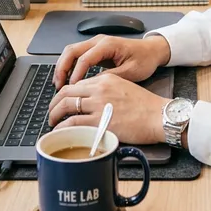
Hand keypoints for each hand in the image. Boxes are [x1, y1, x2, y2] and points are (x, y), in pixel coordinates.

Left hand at [48, 72, 165, 143]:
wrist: (158, 116)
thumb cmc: (146, 106)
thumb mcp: (124, 88)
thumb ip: (107, 91)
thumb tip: (92, 102)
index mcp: (105, 79)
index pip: (78, 83)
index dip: (66, 93)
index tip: (63, 101)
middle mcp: (99, 88)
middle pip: (67, 91)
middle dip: (55, 102)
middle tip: (52, 111)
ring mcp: (98, 104)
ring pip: (66, 105)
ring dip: (55, 114)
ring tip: (53, 122)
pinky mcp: (99, 121)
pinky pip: (72, 122)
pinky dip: (62, 127)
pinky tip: (59, 132)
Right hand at [53, 33, 170, 88]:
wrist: (152, 50)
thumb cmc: (144, 60)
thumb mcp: (130, 72)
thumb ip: (111, 78)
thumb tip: (91, 87)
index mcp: (108, 44)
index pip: (85, 58)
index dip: (75, 74)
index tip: (72, 89)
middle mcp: (99, 40)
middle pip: (72, 50)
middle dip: (62, 68)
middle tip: (58, 86)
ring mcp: (96, 43)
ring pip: (71, 51)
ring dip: (63, 66)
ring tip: (60, 84)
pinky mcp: (96, 48)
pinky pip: (77, 54)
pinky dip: (69, 65)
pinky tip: (68, 79)